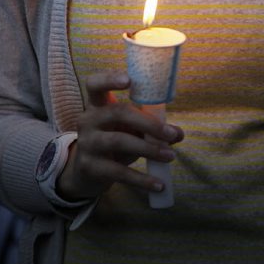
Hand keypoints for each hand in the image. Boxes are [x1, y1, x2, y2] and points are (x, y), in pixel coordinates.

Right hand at [56, 71, 182, 200]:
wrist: (85, 172)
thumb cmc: (112, 140)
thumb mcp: (128, 129)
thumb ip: (151, 126)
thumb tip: (178, 133)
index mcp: (97, 104)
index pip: (94, 84)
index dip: (109, 79)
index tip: (129, 80)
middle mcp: (88, 119)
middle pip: (118, 112)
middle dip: (148, 123)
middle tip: (170, 133)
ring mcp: (87, 143)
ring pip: (119, 141)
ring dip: (149, 149)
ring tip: (170, 156)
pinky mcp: (90, 167)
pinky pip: (118, 172)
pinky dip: (141, 179)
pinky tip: (159, 184)